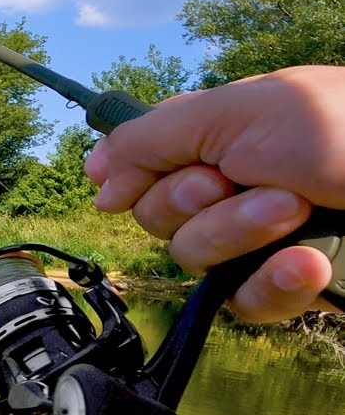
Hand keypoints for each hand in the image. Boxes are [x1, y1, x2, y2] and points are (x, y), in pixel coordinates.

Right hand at [85, 65, 344, 321]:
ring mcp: (258, 238)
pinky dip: (273, 284)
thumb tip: (95, 175)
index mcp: (217, 134)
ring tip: (296, 210)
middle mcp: (230, 185)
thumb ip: (150, 137)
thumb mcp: (235, 110)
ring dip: (240, 234)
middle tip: (239, 179)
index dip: (126, 178)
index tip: (116, 189)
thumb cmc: (342, 128)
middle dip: (194, 202)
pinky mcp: (289, 284)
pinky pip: (244, 304)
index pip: (140, 163)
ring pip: (194, 260)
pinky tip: (307, 261)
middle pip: (158, 217)